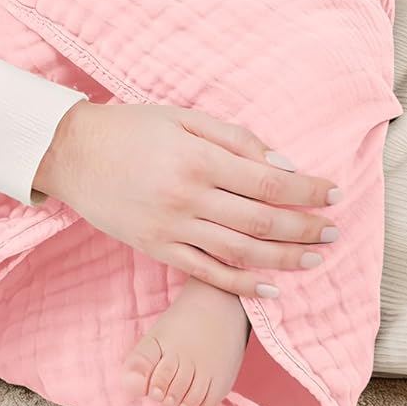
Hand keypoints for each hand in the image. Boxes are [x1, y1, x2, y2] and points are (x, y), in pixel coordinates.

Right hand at [34, 100, 342, 298]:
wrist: (72, 153)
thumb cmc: (132, 127)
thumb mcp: (184, 116)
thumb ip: (235, 138)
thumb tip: (283, 163)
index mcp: (198, 157)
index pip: (267, 181)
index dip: (306, 190)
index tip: (334, 192)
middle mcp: (188, 196)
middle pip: (261, 222)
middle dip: (304, 228)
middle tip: (334, 231)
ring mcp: (172, 228)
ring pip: (240, 253)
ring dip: (284, 260)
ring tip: (314, 260)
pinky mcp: (157, 249)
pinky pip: (208, 273)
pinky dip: (242, 284)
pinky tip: (270, 289)